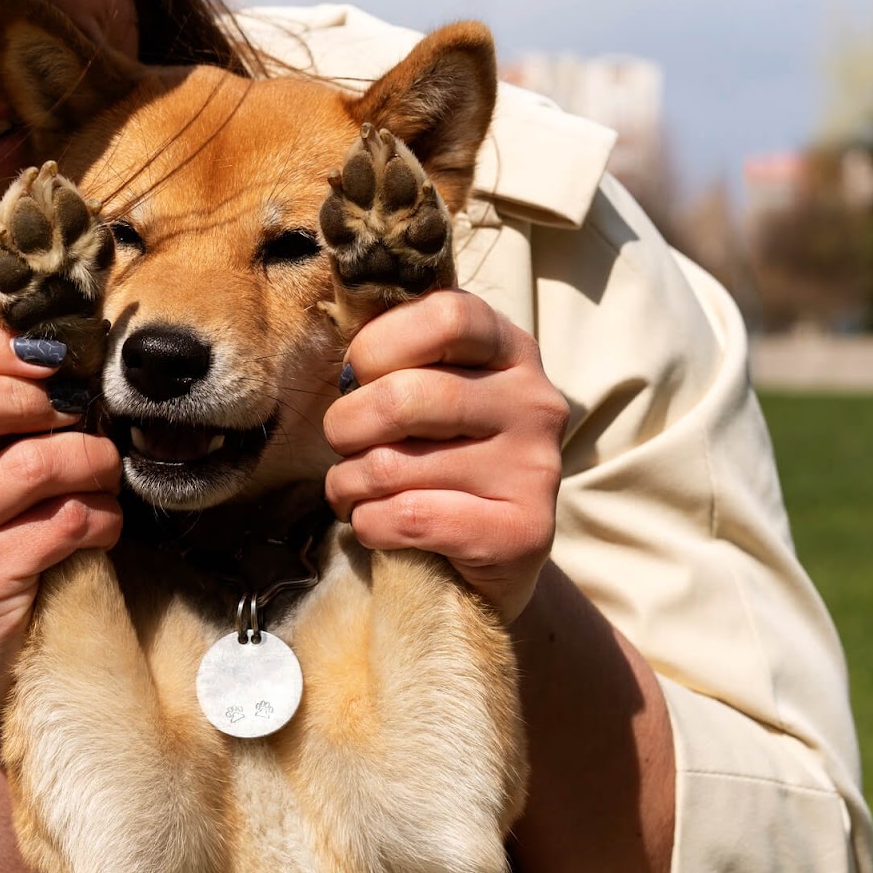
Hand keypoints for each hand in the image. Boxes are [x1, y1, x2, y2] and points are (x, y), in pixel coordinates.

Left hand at [323, 290, 568, 620]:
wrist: (490, 558)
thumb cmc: (438, 456)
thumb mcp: (429, 389)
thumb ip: (398, 354)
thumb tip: (338, 327)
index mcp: (511, 350)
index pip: (446, 314)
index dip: (379, 342)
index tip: (358, 375)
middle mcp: (535, 402)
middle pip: (405, 395)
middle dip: (345, 424)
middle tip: (342, 443)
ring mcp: (534, 469)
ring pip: (391, 465)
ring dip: (348, 483)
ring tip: (352, 490)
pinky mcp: (522, 532)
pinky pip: (407, 518)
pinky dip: (369, 524)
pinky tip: (376, 523)